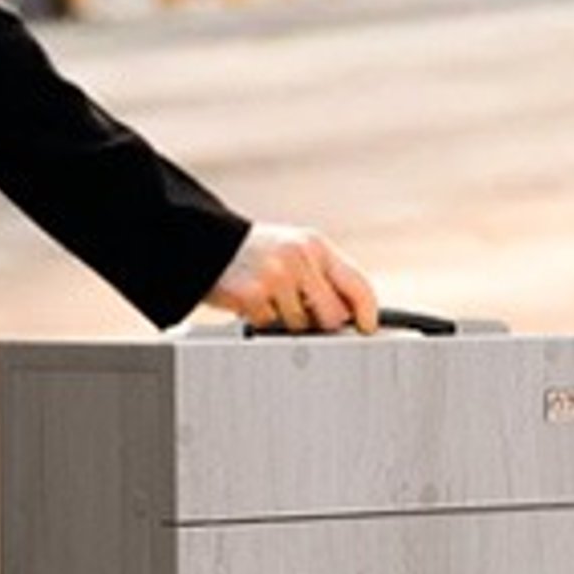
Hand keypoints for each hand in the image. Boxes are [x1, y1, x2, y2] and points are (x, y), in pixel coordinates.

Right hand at [204, 222, 379, 336]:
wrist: (206, 244)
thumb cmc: (255, 253)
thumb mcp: (295, 252)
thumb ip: (323, 276)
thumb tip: (350, 315)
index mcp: (315, 246)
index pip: (357, 284)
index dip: (368, 312)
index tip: (367, 328)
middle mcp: (299, 257)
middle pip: (333, 315)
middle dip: (321, 324)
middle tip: (303, 314)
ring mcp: (276, 276)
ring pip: (301, 327)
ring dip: (287, 324)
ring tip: (270, 300)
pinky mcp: (252, 295)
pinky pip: (270, 329)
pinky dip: (261, 323)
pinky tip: (251, 303)